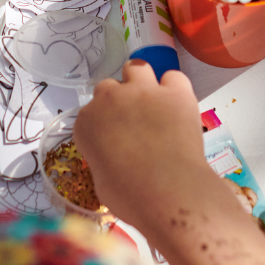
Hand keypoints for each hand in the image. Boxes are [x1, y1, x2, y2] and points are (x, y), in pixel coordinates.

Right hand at [73, 60, 214, 228]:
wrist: (169, 192)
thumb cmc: (129, 196)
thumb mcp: (101, 180)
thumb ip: (103, 157)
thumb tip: (115, 157)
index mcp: (87, 122)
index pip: (89, 114)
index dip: (102, 126)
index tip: (112, 140)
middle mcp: (111, 99)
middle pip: (108, 87)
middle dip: (118, 102)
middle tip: (131, 124)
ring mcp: (144, 91)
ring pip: (136, 68)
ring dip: (140, 82)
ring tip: (151, 102)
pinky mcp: (175, 92)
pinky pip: (173, 77)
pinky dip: (174, 89)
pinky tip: (177, 106)